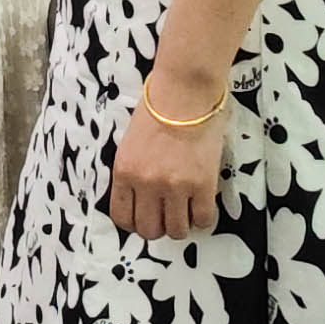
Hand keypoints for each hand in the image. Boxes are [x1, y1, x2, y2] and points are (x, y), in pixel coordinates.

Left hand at [105, 87, 229, 239]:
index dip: (134, 224)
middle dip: (158, 228)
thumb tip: (141, 197)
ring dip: (181, 225)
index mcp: (124, 172)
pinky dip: (203, 217)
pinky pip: (203, 219)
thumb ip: (133, 172)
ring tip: (186, 210)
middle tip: (167, 215)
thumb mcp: (130, 144)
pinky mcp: (202, 185)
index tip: (144, 219)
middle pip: (149, 230)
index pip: (122, 218)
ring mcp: (174, 186)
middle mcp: (146, 184)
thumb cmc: (157, 110)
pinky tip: (202, 204)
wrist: (184, 92)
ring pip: (177, 230)